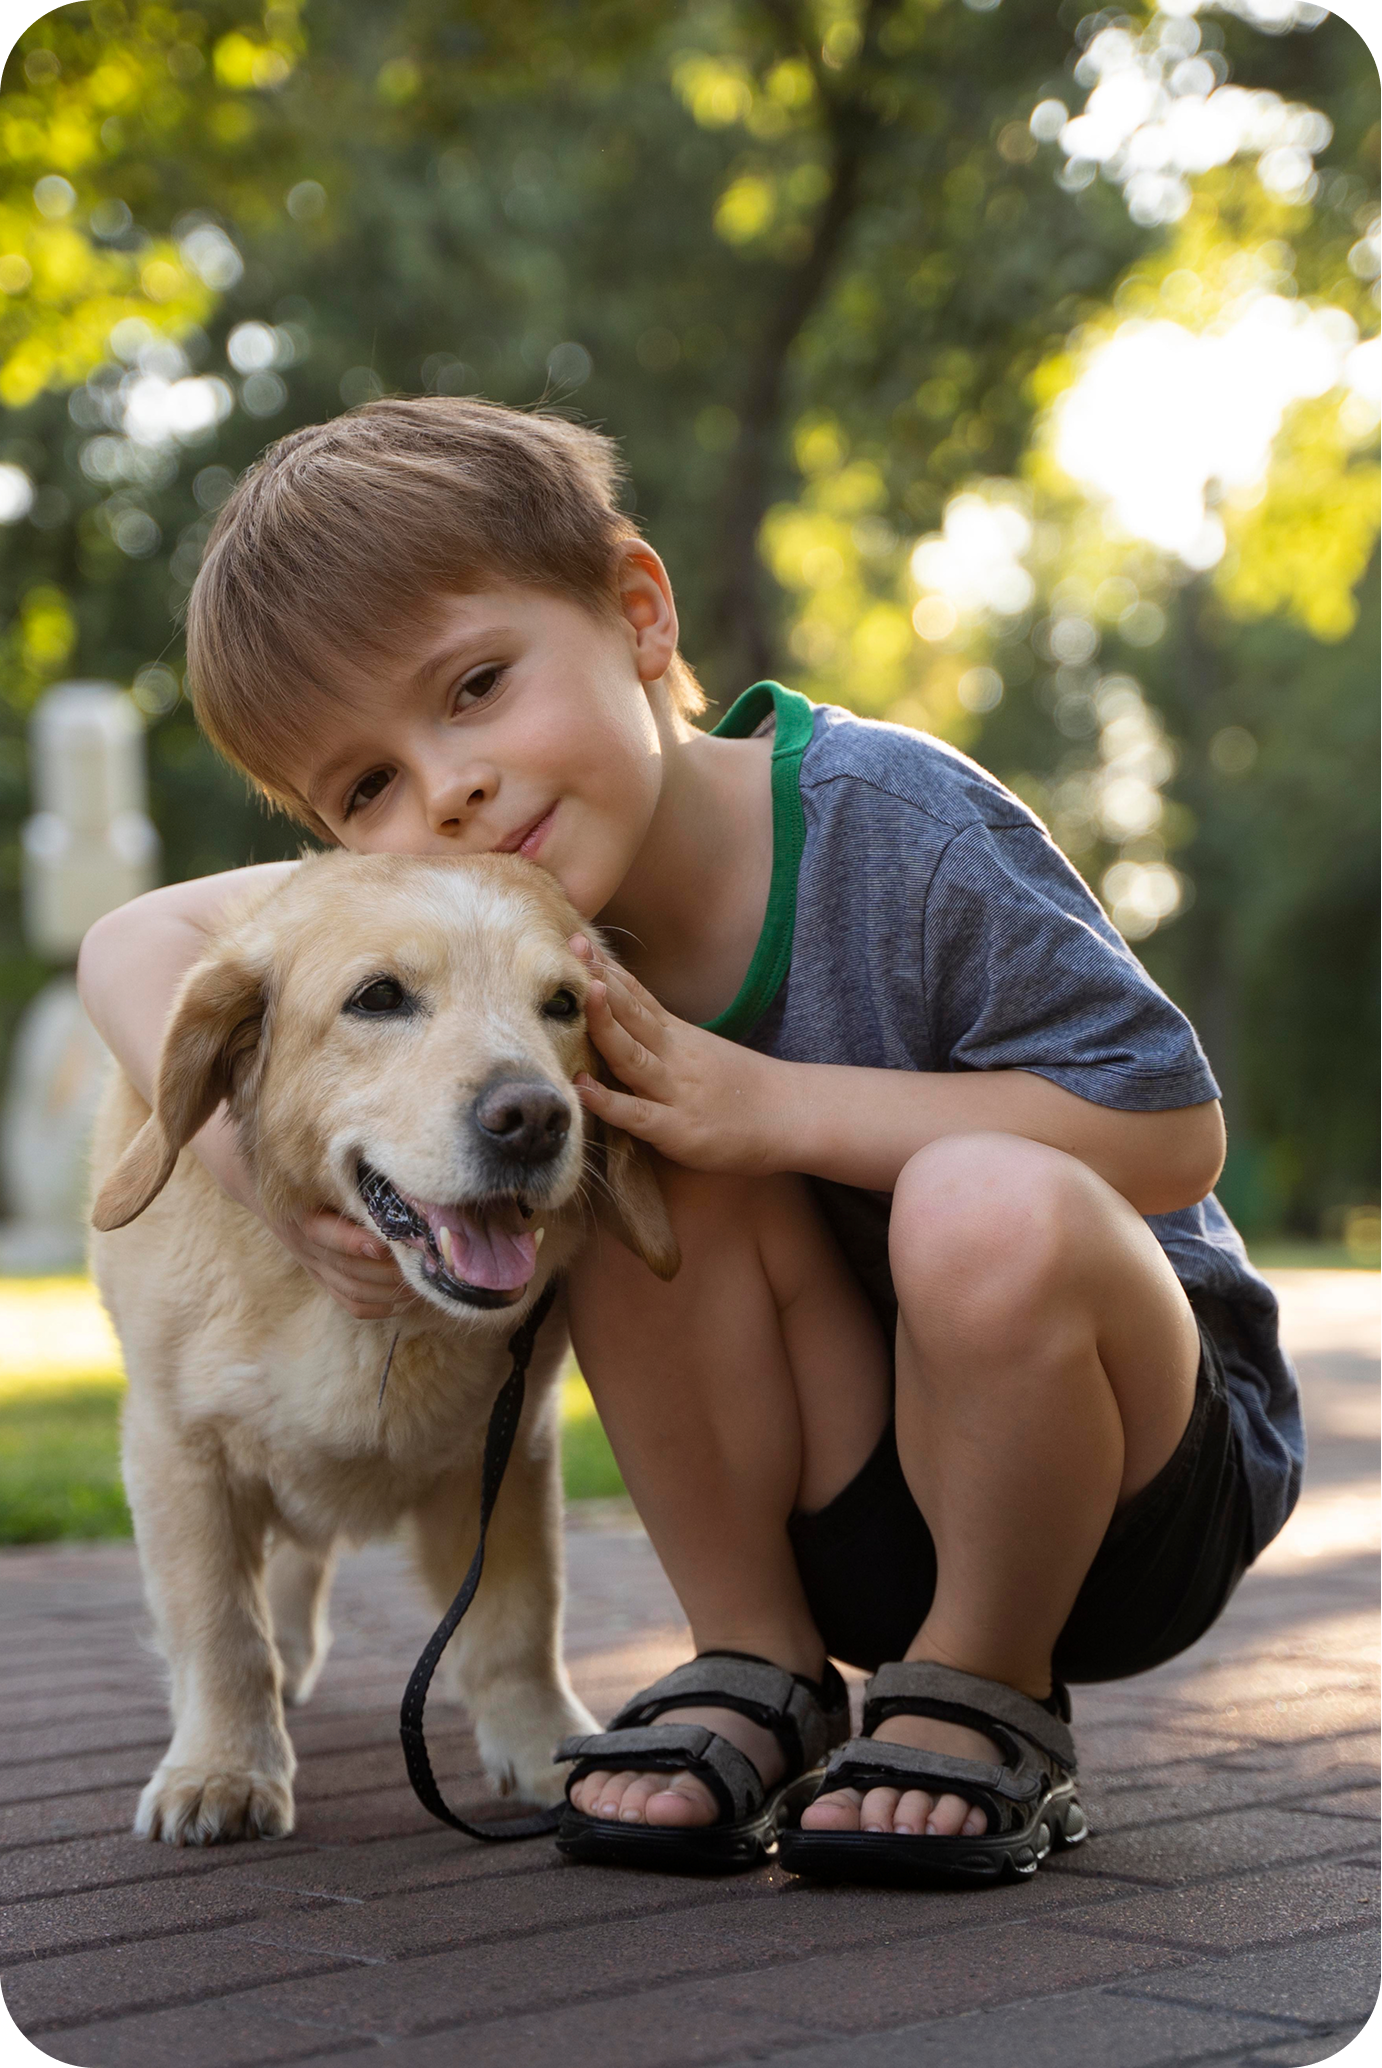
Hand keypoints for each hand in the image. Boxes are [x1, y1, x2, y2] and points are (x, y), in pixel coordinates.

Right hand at [194, 1106, 415, 1319]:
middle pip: (347, 1268)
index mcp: (304, 1215)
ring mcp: (315, 1266)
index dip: (354, 1243)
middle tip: (421, 1264)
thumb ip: (354, 1185)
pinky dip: (379, 1306)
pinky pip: (350, 1303)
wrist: (268, 1189)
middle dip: (386, 1271)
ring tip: (420, 1283)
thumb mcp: (324, 1175)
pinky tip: (403, 1300)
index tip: (384, 1245)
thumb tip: (402, 1191)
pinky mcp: (322, 1279)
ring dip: (388, 1291)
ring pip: (352, 1289)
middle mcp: (307, 1245)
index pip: (325, 1235)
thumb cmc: (311, 1175)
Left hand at [571, 937, 781, 1174]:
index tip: (579, 941)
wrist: (791, 1114)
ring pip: (632, 1056)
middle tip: (570, 951)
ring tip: (582, 998)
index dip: (607, 970)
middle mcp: (673, 1056)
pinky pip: (638, 1114)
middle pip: (632, 1014)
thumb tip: (624, 1016)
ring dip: (606, 1026)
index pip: (637, 996)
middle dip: (599, 983)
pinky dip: (610, 1103)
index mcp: (677, 1036)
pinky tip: (583, 1090)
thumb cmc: (742, 1087)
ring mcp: (674, 1091)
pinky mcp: (676, 1129)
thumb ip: (662, 1034)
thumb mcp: (701, 1050)